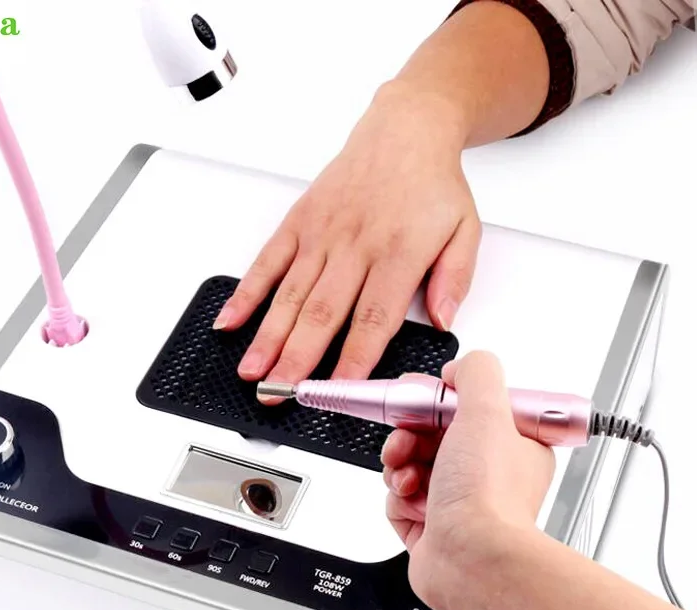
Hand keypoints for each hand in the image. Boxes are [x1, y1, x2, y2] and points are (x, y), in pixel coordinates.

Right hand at [213, 81, 480, 389]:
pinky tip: (232, 321)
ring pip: (291, 294)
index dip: (353, 358)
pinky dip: (247, 292)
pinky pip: (268, 261)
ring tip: (252, 371)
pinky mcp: (299, 222)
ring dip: (268, 336)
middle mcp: (355, 246)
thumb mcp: (464, 229)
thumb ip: (455, 278)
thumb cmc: (431, 184)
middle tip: (278, 393)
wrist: (404, 130)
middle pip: (322, 313)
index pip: (374, 317)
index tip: (336, 390)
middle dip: (297, 359)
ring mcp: (322, 235)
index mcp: (398, 253)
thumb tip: (444, 320)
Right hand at [381, 352, 554, 609]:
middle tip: (408, 437)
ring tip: (406, 473)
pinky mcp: (431, 527)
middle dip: (411, 433)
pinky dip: (397, 494)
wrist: (471, 560)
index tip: (424, 398)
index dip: (440, 402)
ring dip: (400, 462)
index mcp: (511, 446)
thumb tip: (459, 368)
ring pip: (412, 464)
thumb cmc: (487, 497)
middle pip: (433, 435)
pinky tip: (407, 496)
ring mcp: (458, 502)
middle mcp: (486, 475)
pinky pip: (400, 497)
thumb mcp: (488, 411)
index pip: (468, 409)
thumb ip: (476, 373)